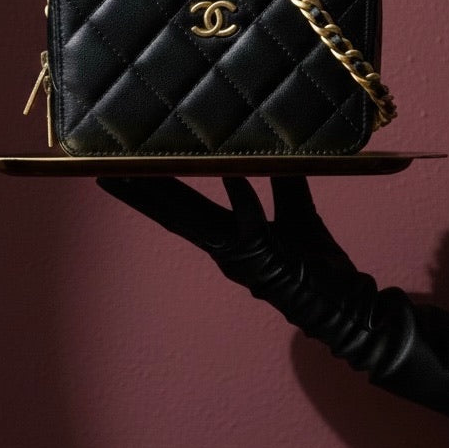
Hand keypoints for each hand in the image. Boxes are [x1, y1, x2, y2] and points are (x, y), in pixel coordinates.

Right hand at [99, 176, 376, 355]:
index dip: (150, 190)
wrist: (344, 303)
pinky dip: (242, 198)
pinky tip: (232, 174)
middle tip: (104, 170)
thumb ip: (284, 178)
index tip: (120, 170)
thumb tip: (277, 143)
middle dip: (139, 193)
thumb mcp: (297, 208)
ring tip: (137, 171)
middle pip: (174, 214)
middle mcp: (225, 249)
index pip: (181, 208)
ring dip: (166, 194)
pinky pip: (251, 222)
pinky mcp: (265, 257)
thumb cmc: (318, 263)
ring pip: (195, 220)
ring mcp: (241, 255)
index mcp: (228, 237)